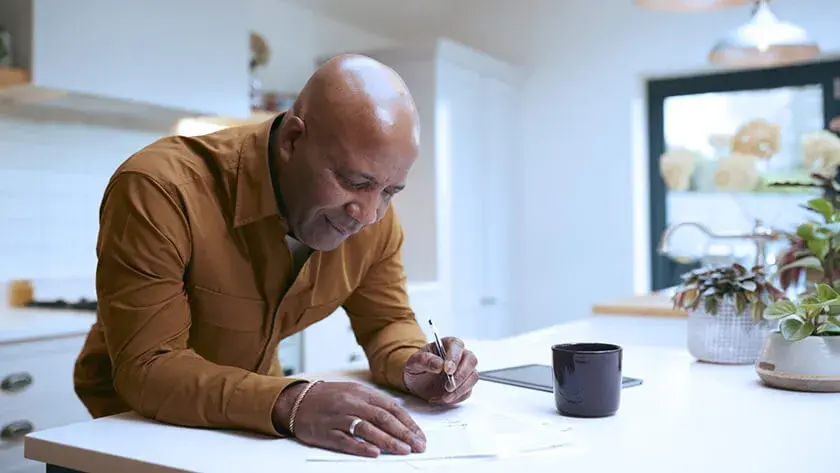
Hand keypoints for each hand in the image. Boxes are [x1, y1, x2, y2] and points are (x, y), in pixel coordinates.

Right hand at [273, 381, 425, 457]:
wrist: (297, 401)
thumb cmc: (329, 398)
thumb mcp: (353, 392)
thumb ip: (374, 402)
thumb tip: (400, 415)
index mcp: (361, 392)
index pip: (390, 407)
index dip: (407, 422)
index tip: (419, 435)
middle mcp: (351, 403)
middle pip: (382, 418)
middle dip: (403, 433)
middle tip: (418, 445)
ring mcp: (338, 418)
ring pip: (367, 429)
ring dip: (388, 441)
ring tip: (403, 450)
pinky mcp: (326, 432)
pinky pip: (346, 440)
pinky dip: (361, 447)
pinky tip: (374, 453)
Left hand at [403, 337, 478, 404]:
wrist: (415, 382)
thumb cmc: (416, 368)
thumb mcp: (413, 362)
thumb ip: (424, 360)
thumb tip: (439, 364)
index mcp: (446, 345)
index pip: (457, 345)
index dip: (454, 357)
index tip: (448, 369)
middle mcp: (459, 356)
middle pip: (471, 360)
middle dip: (461, 375)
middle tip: (448, 386)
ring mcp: (463, 371)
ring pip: (473, 376)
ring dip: (460, 389)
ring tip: (445, 396)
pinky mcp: (464, 385)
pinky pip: (468, 391)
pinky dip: (457, 397)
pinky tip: (444, 399)